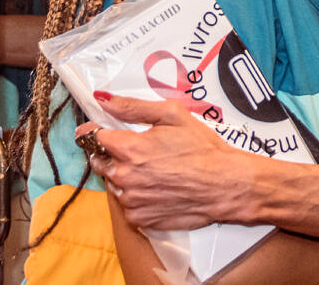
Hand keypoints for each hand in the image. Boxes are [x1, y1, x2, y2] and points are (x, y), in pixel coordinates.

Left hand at [81, 93, 248, 231]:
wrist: (225, 185)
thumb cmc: (203, 149)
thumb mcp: (172, 115)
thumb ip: (133, 107)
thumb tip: (104, 99)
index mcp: (128, 148)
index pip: (92, 137)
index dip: (98, 131)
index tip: (103, 131)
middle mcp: (124, 176)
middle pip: (98, 161)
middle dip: (110, 154)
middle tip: (136, 151)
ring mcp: (130, 200)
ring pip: (113, 184)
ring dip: (124, 176)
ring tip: (152, 171)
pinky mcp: (139, 218)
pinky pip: (127, 205)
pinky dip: (136, 196)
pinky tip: (157, 188)